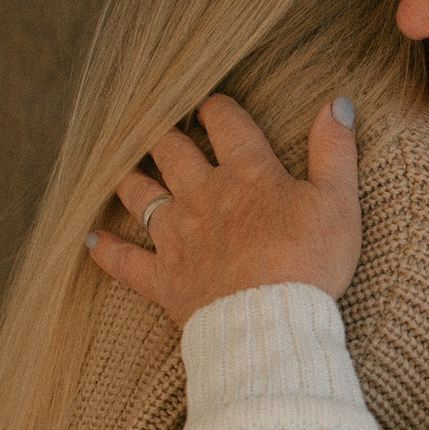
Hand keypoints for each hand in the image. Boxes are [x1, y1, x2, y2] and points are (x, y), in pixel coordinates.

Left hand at [86, 93, 362, 325]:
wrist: (271, 326)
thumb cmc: (309, 265)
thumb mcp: (338, 203)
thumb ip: (334, 150)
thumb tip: (337, 103)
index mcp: (247, 173)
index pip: (225, 122)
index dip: (217, 108)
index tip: (213, 106)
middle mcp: (203, 195)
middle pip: (172, 150)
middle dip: (165, 133)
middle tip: (160, 126)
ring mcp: (178, 237)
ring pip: (141, 194)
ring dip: (130, 177)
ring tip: (124, 167)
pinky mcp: (164, 278)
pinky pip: (124, 261)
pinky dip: (106, 250)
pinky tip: (91, 240)